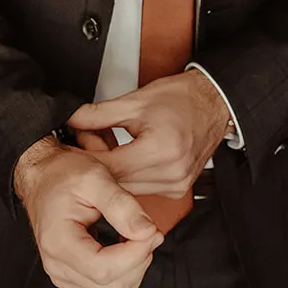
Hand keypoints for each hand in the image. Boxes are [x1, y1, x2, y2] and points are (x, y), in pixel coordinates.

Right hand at [13, 135, 163, 287]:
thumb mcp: (95, 177)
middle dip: (140, 261)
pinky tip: (125, 250)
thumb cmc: (64, 174)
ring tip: (135, 240)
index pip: (104, 270)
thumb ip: (122, 206)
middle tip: (147, 230)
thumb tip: (148, 232)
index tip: (151, 230)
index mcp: (58, 242)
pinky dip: (126, 277)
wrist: (44, 179)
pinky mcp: (74, 281)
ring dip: (135, 272)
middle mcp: (58, 267)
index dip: (136, 254)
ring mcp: (65, 278)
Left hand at [66, 69, 230, 198]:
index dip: (87, 158)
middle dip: (99, 166)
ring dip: (115, 173)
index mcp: (160, 150)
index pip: (110, 167)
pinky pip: (144, 188)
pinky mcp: (178, 189)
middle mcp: (171, 173)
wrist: (214, 102)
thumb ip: (99, 114)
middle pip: (118, 182)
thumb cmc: (182, 98)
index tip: (73, 150)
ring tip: (108, 150)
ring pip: (129, 189)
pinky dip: (132, 176)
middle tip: (87, 146)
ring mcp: (177, 184)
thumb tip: (73, 119)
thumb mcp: (136, 101)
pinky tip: (128, 159)